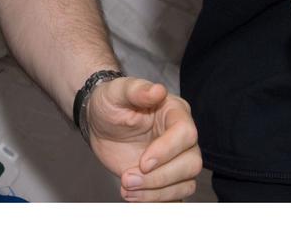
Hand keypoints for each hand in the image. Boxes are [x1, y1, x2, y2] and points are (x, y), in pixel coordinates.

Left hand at [86, 77, 201, 201]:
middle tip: (127, 178)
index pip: (186, 134)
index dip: (167, 151)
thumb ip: (136, 90)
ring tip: (126, 188)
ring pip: (185, 184)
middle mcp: (182, 138)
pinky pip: (174, 196)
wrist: (99, 123)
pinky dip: (154, 200)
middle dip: (159, 177)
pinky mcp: (167, 178)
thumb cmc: (110, 103)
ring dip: (155, 192)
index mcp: (175, 112)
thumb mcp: (116, 92)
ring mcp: (176, 160)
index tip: (143, 162)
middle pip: (191, 164)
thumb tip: (158, 90)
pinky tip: (132, 196)